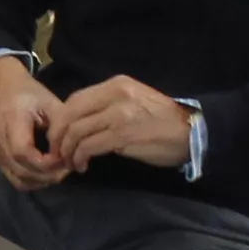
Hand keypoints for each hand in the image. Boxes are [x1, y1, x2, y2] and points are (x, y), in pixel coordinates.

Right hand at [0, 59, 71, 189]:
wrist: (0, 90)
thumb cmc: (28, 94)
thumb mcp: (50, 101)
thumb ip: (60, 126)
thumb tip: (70, 151)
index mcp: (12, 120)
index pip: (23, 151)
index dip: (45, 162)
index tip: (64, 158)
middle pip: (21, 170)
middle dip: (48, 175)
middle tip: (68, 168)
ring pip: (17, 179)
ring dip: (41, 181)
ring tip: (59, 172)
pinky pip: (14, 178)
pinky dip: (32, 181)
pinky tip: (47, 174)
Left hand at [51, 73, 196, 172]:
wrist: (190, 131)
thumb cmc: (162, 121)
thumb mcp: (133, 102)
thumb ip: (107, 106)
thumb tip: (80, 123)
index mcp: (116, 85)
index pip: (74, 99)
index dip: (61, 120)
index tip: (59, 136)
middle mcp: (115, 95)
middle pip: (70, 114)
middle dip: (58, 136)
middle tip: (58, 152)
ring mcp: (118, 114)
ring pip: (76, 131)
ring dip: (68, 150)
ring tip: (71, 162)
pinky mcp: (122, 135)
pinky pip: (89, 146)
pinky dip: (80, 158)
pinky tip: (83, 165)